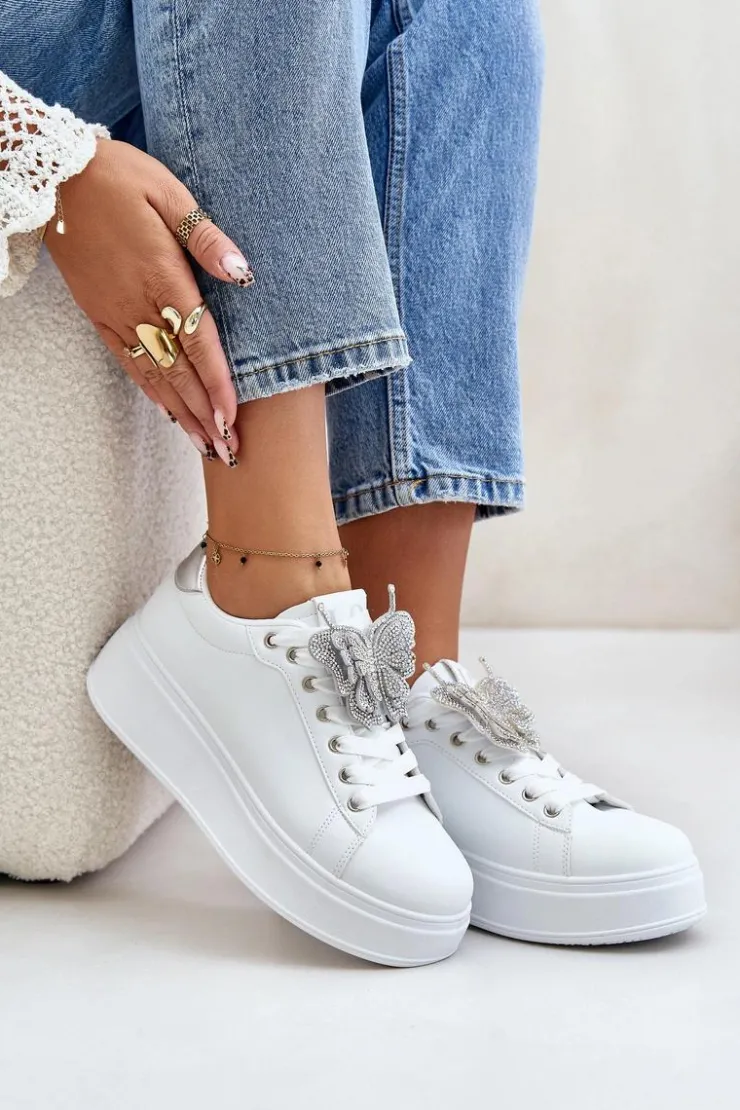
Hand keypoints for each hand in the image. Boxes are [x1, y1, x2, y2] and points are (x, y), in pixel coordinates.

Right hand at [44, 138, 252, 463]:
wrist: (52, 176)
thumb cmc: (118, 177)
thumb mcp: (169, 192)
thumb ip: (206, 236)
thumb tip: (242, 273)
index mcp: (162, 276)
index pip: (197, 342)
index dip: (216, 384)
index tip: (232, 418)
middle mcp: (138, 304)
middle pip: (179, 371)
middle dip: (205, 415)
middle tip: (229, 452)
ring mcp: (116, 314)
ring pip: (155, 375)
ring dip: (183, 413)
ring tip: (205, 446)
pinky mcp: (99, 315)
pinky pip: (128, 362)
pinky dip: (151, 391)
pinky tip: (168, 412)